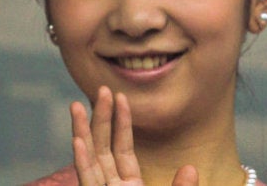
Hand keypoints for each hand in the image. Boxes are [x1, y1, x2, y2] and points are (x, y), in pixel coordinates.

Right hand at [70, 86, 198, 185]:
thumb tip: (190, 168)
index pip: (124, 147)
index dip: (122, 121)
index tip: (121, 96)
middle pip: (103, 147)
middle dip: (101, 117)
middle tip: (101, 88)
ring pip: (89, 159)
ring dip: (82, 131)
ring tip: (76, 105)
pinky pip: (87, 180)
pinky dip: (82, 161)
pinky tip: (78, 140)